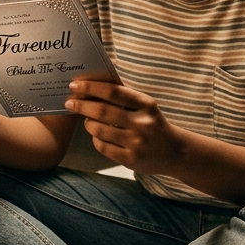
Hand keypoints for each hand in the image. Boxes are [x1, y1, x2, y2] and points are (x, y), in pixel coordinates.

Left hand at [64, 79, 184, 173]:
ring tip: (86, 120)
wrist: (175, 152)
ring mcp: (136, 142)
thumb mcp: (146, 107)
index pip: (113, 92)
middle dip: (82, 105)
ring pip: (99, 130)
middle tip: (69, 103)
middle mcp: (142, 123)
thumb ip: (124, 97)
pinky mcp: (131, 159)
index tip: (75, 85)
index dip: (91, 87)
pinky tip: (97, 135)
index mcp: (146, 104)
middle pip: (102, 111)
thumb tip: (91, 87)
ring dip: (88, 123)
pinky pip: (102, 146)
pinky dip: (95, 139)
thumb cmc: (153, 124)